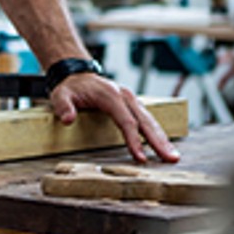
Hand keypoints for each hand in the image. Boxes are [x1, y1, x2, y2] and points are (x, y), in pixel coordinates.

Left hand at [50, 73, 180, 163]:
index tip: (141, 157)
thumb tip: (68, 120)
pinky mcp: (132, 104)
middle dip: (159, 141)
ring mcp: (130, 99)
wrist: (75, 74)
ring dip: (162, 138)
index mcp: (111, 95)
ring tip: (173, 156)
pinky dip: (157, 132)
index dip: (134, 140)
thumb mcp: (60, 95)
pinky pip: (147, 119)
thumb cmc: (69, 88)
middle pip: (145, 120)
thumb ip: (63, 107)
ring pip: (150, 120)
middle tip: (171, 158)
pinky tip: (164, 145)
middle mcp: (125, 96)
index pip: (126, 120)